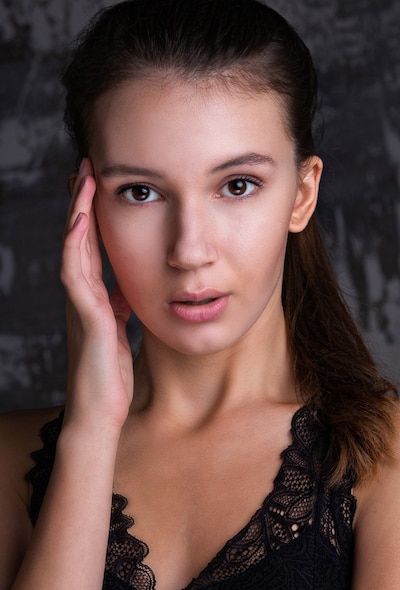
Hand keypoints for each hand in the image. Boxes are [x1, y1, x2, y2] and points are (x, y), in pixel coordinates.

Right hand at [61, 158, 133, 429]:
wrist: (100, 413)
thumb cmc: (109, 376)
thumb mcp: (119, 332)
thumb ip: (119, 307)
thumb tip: (125, 288)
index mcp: (95, 298)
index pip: (91, 248)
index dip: (94, 216)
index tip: (101, 186)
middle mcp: (83, 296)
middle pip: (79, 239)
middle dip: (82, 203)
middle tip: (86, 168)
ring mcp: (80, 305)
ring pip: (74, 249)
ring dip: (78, 213)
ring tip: (83, 180)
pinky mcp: (85, 318)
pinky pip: (76, 275)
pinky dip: (77, 246)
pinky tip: (81, 221)